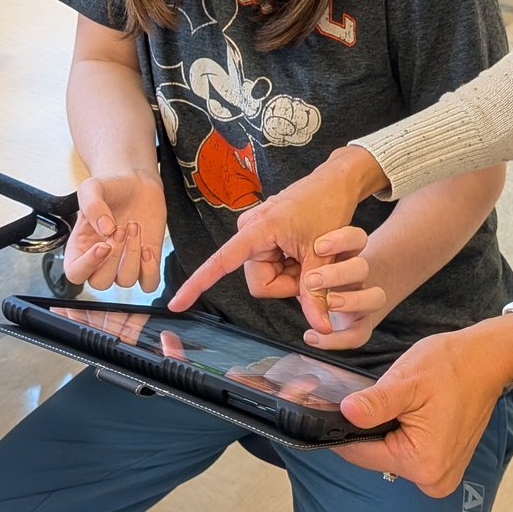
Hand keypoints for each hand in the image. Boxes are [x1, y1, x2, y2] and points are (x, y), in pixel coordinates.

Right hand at [64, 172, 165, 291]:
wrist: (136, 183)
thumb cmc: (110, 188)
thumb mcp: (92, 188)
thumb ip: (92, 206)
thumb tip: (105, 229)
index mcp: (80, 248)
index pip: (75, 274)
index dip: (88, 265)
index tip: (103, 245)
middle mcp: (100, 261)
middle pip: (101, 282)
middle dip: (114, 257)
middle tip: (120, 228)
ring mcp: (123, 263)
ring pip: (125, 281)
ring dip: (132, 256)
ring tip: (134, 227)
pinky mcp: (146, 262)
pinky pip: (149, 283)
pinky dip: (150, 270)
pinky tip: (148, 248)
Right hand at [168, 147, 385, 326]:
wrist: (336, 182)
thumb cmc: (328, 207)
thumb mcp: (323, 254)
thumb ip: (317, 293)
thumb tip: (322, 329)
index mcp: (257, 230)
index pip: (221, 262)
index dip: (198, 285)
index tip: (176, 303)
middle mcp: (249, 230)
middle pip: (260, 282)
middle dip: (287, 283)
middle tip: (310, 265)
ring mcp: (256, 233)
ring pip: (267, 277)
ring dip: (291, 274)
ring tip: (309, 253)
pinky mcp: (264, 235)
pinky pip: (272, 265)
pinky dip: (290, 266)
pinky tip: (304, 250)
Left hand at [299, 228, 387, 350]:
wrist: (342, 296)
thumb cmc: (319, 273)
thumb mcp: (305, 261)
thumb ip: (293, 257)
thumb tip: (265, 248)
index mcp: (348, 255)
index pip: (356, 239)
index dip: (342, 240)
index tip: (318, 246)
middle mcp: (358, 278)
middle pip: (363, 268)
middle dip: (338, 273)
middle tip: (311, 280)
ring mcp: (362, 301)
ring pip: (376, 297)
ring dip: (351, 300)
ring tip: (327, 303)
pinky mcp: (360, 325)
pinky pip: (358, 335)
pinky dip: (336, 340)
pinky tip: (311, 336)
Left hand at [331, 315, 512, 496]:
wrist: (486, 360)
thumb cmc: (452, 366)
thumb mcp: (408, 380)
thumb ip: (375, 403)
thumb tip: (345, 414)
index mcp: (422, 463)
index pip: (361, 454)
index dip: (342, 430)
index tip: (330, 409)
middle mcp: (433, 480)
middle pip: (376, 456)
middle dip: (368, 428)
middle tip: (376, 396)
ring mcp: (441, 475)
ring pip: (390, 454)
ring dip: (385, 430)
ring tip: (397, 401)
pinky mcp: (444, 465)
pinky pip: (408, 453)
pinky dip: (401, 434)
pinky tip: (408, 411)